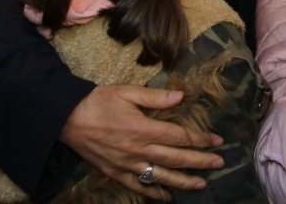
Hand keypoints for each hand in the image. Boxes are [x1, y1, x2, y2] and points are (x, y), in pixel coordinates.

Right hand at [60, 85, 224, 200]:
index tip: (217, 141)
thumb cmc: (99, 101)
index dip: (200, 140)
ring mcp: (125, 164)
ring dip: (183, 182)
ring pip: (160, 176)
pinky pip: (137, 186)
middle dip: (199, 161)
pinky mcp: (114, 173)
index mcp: (142, 128)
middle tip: (219, 162)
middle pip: (175, 158)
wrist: (66, 118)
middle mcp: (137, 150)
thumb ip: (155, 97)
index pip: (179, 137)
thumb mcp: (127, 92)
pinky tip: (167, 197)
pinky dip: (154, 193)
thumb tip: (181, 97)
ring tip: (201, 184)